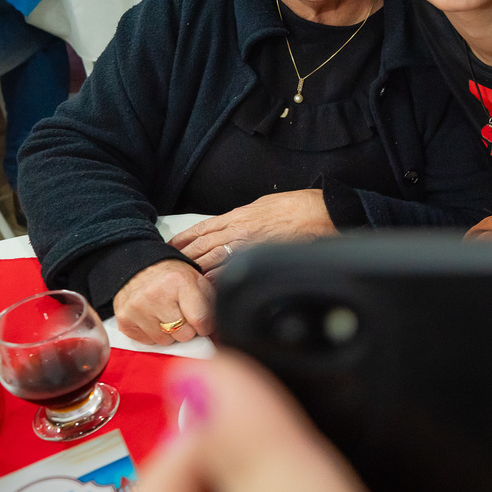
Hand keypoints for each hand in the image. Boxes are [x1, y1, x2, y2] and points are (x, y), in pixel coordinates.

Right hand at [112, 259, 216, 344]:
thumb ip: (210, 302)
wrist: (138, 267)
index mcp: (180, 282)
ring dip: (169, 333)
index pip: (200, 320)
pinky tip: (152, 319)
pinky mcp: (123, 319)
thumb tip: (218, 329)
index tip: (204, 324)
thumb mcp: (196, 280)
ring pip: (165, 341)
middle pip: (184, 334)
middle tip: (182, 315)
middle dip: (187, 329)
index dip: (206, 326)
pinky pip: (147, 342)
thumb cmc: (171, 276)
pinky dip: (153, 334)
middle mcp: (156, 295)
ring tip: (167, 315)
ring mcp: (137, 308)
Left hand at [168, 190, 336, 271]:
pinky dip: (216, 279)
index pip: (202, 228)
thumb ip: (245, 217)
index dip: (184, 238)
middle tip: (168, 267)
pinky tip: (206, 286)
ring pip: (212, 259)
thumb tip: (232, 227)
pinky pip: (233, 271)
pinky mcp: (261, 258)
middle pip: (202, 245)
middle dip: (184, 257)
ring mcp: (249, 245)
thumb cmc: (300, 207)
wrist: (323, 212)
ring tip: (181, 279)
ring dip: (195, 270)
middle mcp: (239, 230)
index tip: (171, 246)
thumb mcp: (265, 204)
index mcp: (240, 215)